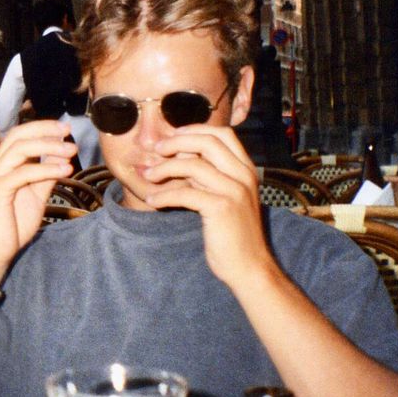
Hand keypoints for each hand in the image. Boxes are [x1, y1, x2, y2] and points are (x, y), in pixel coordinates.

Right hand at [0, 121, 76, 275]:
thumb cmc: (13, 223)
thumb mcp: (36, 194)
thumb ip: (47, 174)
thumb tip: (62, 155)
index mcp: (2, 164)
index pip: (19, 135)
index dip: (41, 128)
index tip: (64, 129)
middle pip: (18, 136)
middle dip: (45, 130)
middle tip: (68, 132)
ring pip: (20, 150)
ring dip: (49, 147)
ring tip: (71, 150)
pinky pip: (23, 173)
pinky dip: (46, 169)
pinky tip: (65, 171)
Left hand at [142, 125, 274, 286]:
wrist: (249, 266)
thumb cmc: (232, 233)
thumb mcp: (223, 197)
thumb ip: (207, 177)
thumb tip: (178, 157)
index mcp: (246, 169)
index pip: (223, 134)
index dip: (195, 129)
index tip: (172, 136)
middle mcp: (244, 175)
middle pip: (207, 141)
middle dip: (176, 141)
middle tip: (156, 149)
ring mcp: (235, 190)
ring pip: (193, 165)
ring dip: (164, 168)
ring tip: (148, 176)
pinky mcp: (222, 208)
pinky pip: (185, 192)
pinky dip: (164, 195)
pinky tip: (152, 201)